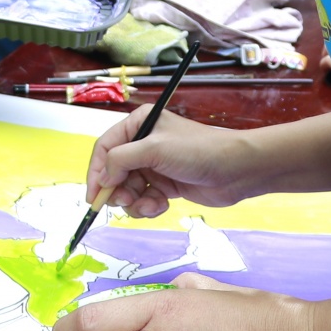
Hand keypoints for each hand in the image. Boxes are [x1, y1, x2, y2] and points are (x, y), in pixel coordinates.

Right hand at [88, 106, 270, 216]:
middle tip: (126, 201)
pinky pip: (143, 199)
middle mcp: (143, 144)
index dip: (96, 172)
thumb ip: (121, 160)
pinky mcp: (165, 185)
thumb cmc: (198, 151)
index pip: (105, 148)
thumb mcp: (154, 149)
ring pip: (127, 189)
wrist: (237, 171)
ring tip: (151, 204)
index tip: (94, 196)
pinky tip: (161, 205)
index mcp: (138, 124)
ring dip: (135, 202)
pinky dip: (148, 206)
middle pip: (113, 172)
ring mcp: (154, 165)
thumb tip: (102, 178)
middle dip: (118, 190)